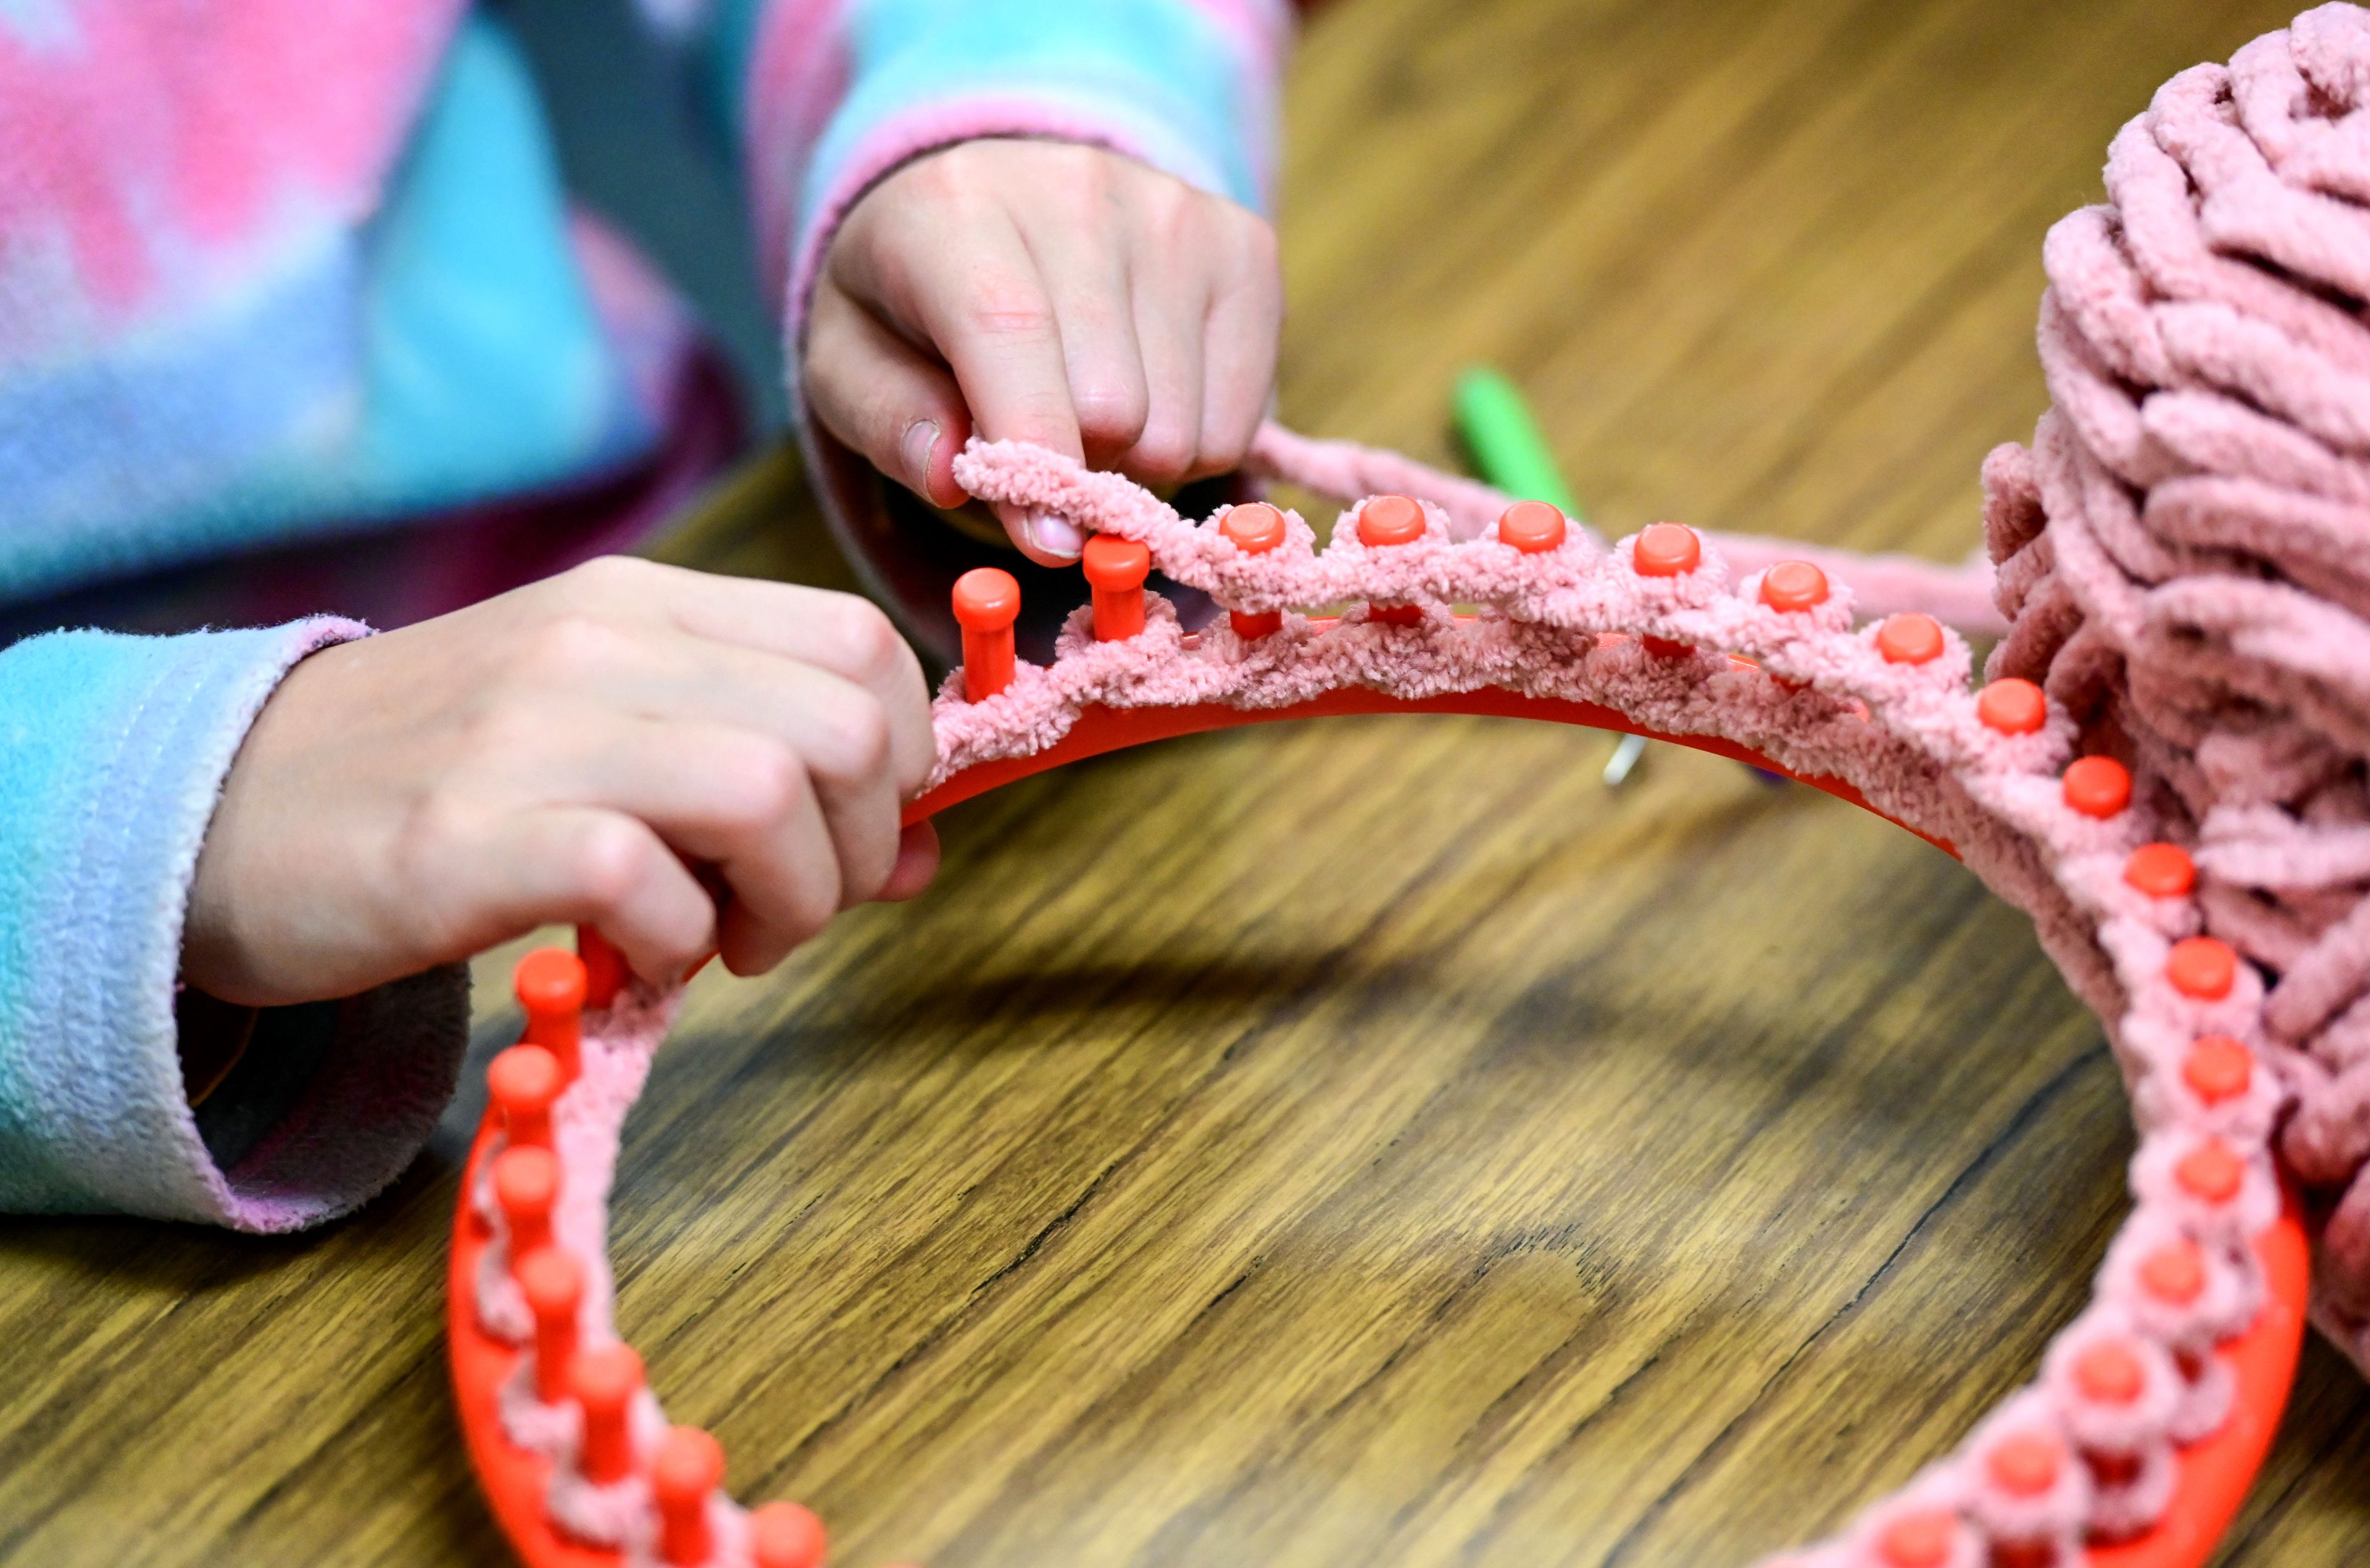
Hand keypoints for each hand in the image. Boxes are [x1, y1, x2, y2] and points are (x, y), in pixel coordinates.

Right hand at [183, 559, 940, 1006]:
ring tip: (726, 942)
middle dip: (865, 846)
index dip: (904, 758)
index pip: (862, 644)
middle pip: (847, 725)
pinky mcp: (469, 836)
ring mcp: (531, 731)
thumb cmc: (440, 781)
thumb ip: (766, 765)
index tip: (854, 836)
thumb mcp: (614, 736)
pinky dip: (677, 942)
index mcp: (643, 603)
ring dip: (790, 902)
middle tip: (791, 908)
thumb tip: (925, 847)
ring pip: (772, 791)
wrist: (214, 812)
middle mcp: (598, 643)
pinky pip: (647, 881)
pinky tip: (635, 957)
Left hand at [804, 140, 1282, 564]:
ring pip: (1179, 426)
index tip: (1046, 540)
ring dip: (1134, 461)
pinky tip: (1150, 395)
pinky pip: (1236, 422)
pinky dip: (1193, 444)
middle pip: (1110, 403)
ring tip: (1088, 414)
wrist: (997, 206)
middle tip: (1039, 447)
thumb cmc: (912, 304)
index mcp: (955, 205)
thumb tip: (955, 480)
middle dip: (1075, 467)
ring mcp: (1174, 212)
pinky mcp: (1243, 245)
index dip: (1032, 447)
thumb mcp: (849, 363)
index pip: (1010, 331)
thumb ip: (889, 423)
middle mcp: (1078, 187)